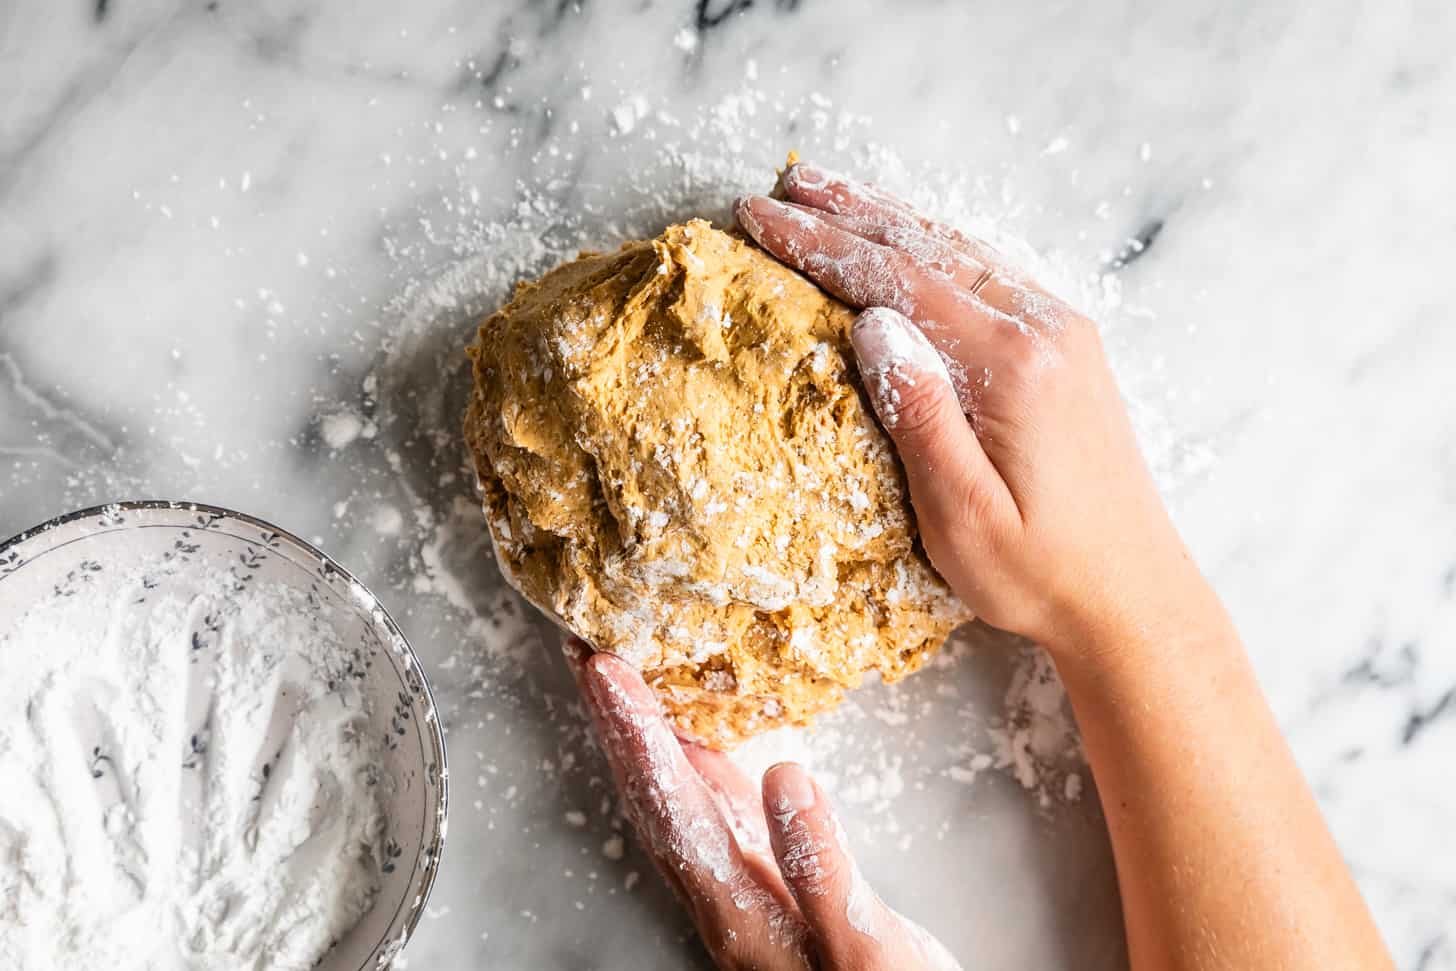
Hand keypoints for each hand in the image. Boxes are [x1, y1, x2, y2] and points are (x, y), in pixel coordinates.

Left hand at [565, 639, 961, 970]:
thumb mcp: (867, 944)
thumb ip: (822, 869)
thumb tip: (786, 777)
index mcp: (736, 910)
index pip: (671, 807)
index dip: (637, 734)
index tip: (605, 670)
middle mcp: (721, 896)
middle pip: (652, 798)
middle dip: (617, 723)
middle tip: (587, 648)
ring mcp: (739, 889)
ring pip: (674, 801)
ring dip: (644, 736)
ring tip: (622, 674)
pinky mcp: (764, 883)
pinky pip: (712, 808)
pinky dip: (693, 760)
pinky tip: (696, 731)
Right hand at [736, 164, 1205, 658]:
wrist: (1135, 598)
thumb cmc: (1042, 572)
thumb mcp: (962, 514)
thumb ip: (918, 414)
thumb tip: (870, 320)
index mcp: (1012, 364)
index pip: (896, 282)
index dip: (821, 245)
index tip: (760, 216)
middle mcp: (1044, 329)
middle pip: (928, 249)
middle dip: (848, 214)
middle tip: (783, 184)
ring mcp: (1062, 334)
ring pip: (960, 253)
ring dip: (890, 222)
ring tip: (830, 192)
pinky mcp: (1067, 351)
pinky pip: (987, 275)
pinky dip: (934, 249)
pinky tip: (910, 242)